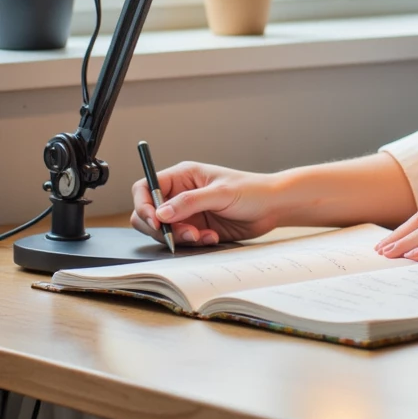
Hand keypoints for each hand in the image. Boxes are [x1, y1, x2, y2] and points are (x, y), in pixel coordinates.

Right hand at [130, 161, 280, 246]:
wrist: (273, 207)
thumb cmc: (251, 190)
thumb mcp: (220, 193)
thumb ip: (189, 203)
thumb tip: (160, 214)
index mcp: (182, 176)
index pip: (146, 187)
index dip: (143, 205)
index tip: (154, 221)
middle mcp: (181, 194)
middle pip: (149, 213)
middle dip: (161, 227)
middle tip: (183, 234)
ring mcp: (188, 213)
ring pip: (164, 230)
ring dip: (180, 237)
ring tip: (202, 236)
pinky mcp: (197, 229)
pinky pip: (182, 240)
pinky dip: (194, 242)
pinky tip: (212, 237)